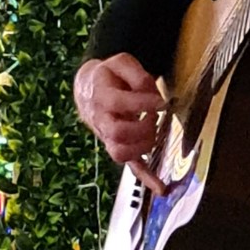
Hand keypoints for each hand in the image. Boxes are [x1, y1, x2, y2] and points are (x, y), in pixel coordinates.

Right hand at [74, 53, 165, 193]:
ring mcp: (109, 137)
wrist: (89, 89)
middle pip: (117, 132)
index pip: (119, 103)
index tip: (161, 102)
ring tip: (153, 131)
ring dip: (143, 146)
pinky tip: (161, 187)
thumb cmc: (109, 76)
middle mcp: (103, 120)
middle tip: (154, 116)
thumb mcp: (121, 62)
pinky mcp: (119, 147)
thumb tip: (151, 93)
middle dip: (142, 127)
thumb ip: (137, 74)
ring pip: (120, 152)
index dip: (143, 103)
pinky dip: (146, 177)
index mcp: (102, 96)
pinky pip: (130, 166)